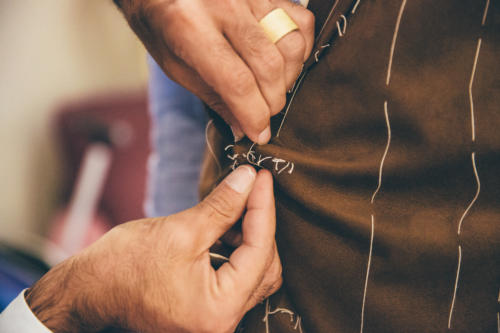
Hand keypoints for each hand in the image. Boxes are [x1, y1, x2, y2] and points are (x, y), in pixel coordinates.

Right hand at [26, 166, 280, 332]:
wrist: (87, 292)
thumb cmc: (122, 266)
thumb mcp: (180, 230)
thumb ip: (222, 206)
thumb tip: (249, 179)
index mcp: (218, 310)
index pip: (260, 251)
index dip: (263, 208)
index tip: (262, 178)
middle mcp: (223, 322)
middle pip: (264, 267)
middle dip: (260, 225)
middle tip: (252, 189)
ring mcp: (215, 319)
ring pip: (254, 274)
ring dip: (249, 238)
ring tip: (237, 205)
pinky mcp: (207, 310)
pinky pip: (236, 279)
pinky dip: (236, 252)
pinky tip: (226, 227)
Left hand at [115, 0, 313, 143]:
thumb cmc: (163, 28)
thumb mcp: (176, 68)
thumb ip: (213, 97)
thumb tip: (243, 129)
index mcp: (190, 27)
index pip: (237, 82)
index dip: (253, 114)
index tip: (259, 133)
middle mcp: (223, 5)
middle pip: (268, 67)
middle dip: (272, 102)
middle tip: (264, 114)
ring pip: (290, 45)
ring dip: (288, 78)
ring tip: (272, 89)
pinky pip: (302, 21)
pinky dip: (301, 48)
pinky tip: (284, 62)